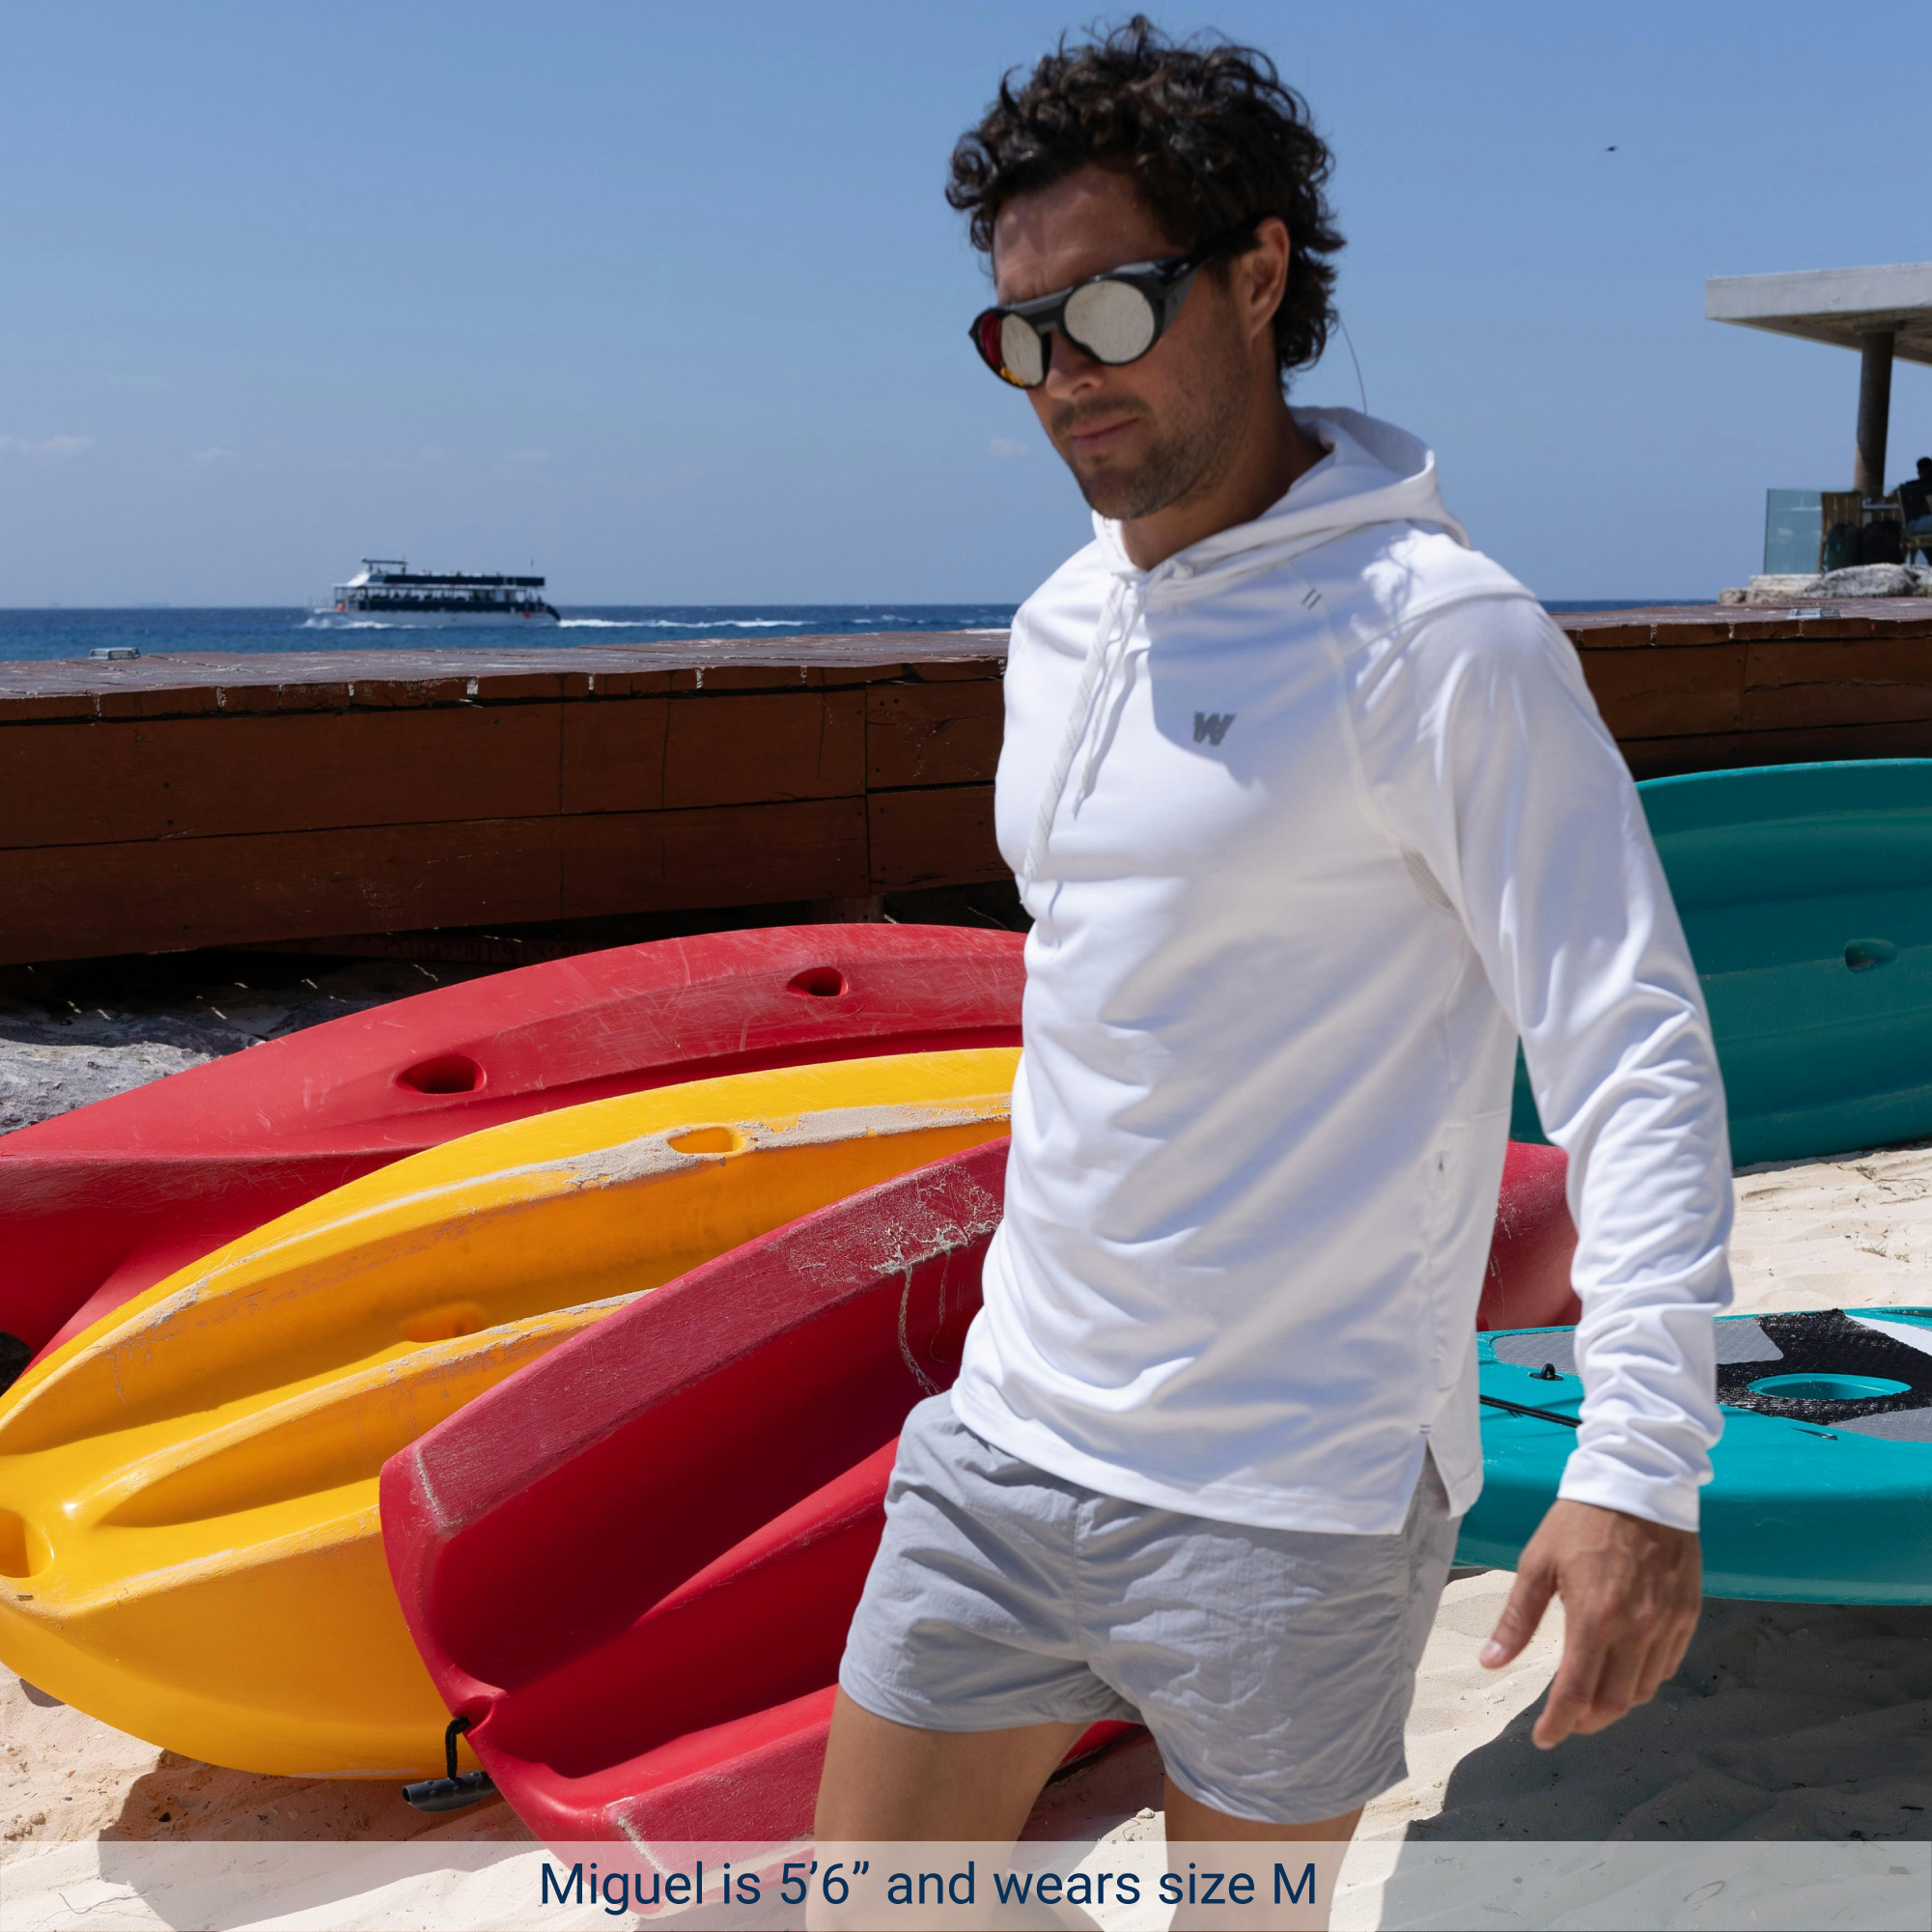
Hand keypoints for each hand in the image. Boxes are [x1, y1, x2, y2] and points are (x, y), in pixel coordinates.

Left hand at [1478, 1499, 1699, 1748]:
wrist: (1639, 1483)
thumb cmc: (1579, 1520)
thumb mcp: (1537, 1563)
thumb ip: (1516, 1619)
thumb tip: (1491, 1661)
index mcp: (1593, 1618)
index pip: (1576, 1693)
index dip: (1558, 1724)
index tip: (1543, 1738)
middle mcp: (1636, 1630)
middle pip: (1614, 1702)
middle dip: (1587, 1720)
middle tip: (1567, 1720)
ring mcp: (1667, 1625)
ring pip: (1644, 1690)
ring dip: (1616, 1703)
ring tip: (1592, 1696)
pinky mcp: (1688, 1615)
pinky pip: (1667, 1666)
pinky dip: (1644, 1679)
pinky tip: (1625, 1669)